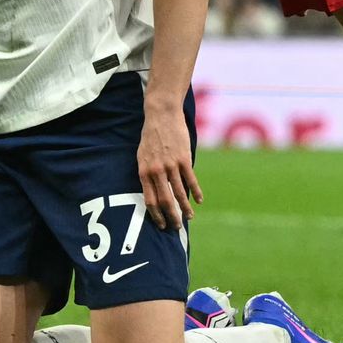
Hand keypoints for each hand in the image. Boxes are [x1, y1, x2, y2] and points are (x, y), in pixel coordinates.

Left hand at [138, 105, 202, 228]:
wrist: (162, 115)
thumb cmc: (151, 136)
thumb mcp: (143, 156)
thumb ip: (148, 173)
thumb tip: (153, 190)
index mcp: (144, 172)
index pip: (149, 201)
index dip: (156, 215)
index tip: (162, 224)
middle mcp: (157, 171)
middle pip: (165, 201)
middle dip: (171, 217)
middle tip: (176, 227)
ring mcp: (171, 165)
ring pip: (179, 193)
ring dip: (185, 208)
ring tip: (189, 217)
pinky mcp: (184, 158)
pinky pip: (190, 179)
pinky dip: (195, 191)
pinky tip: (199, 200)